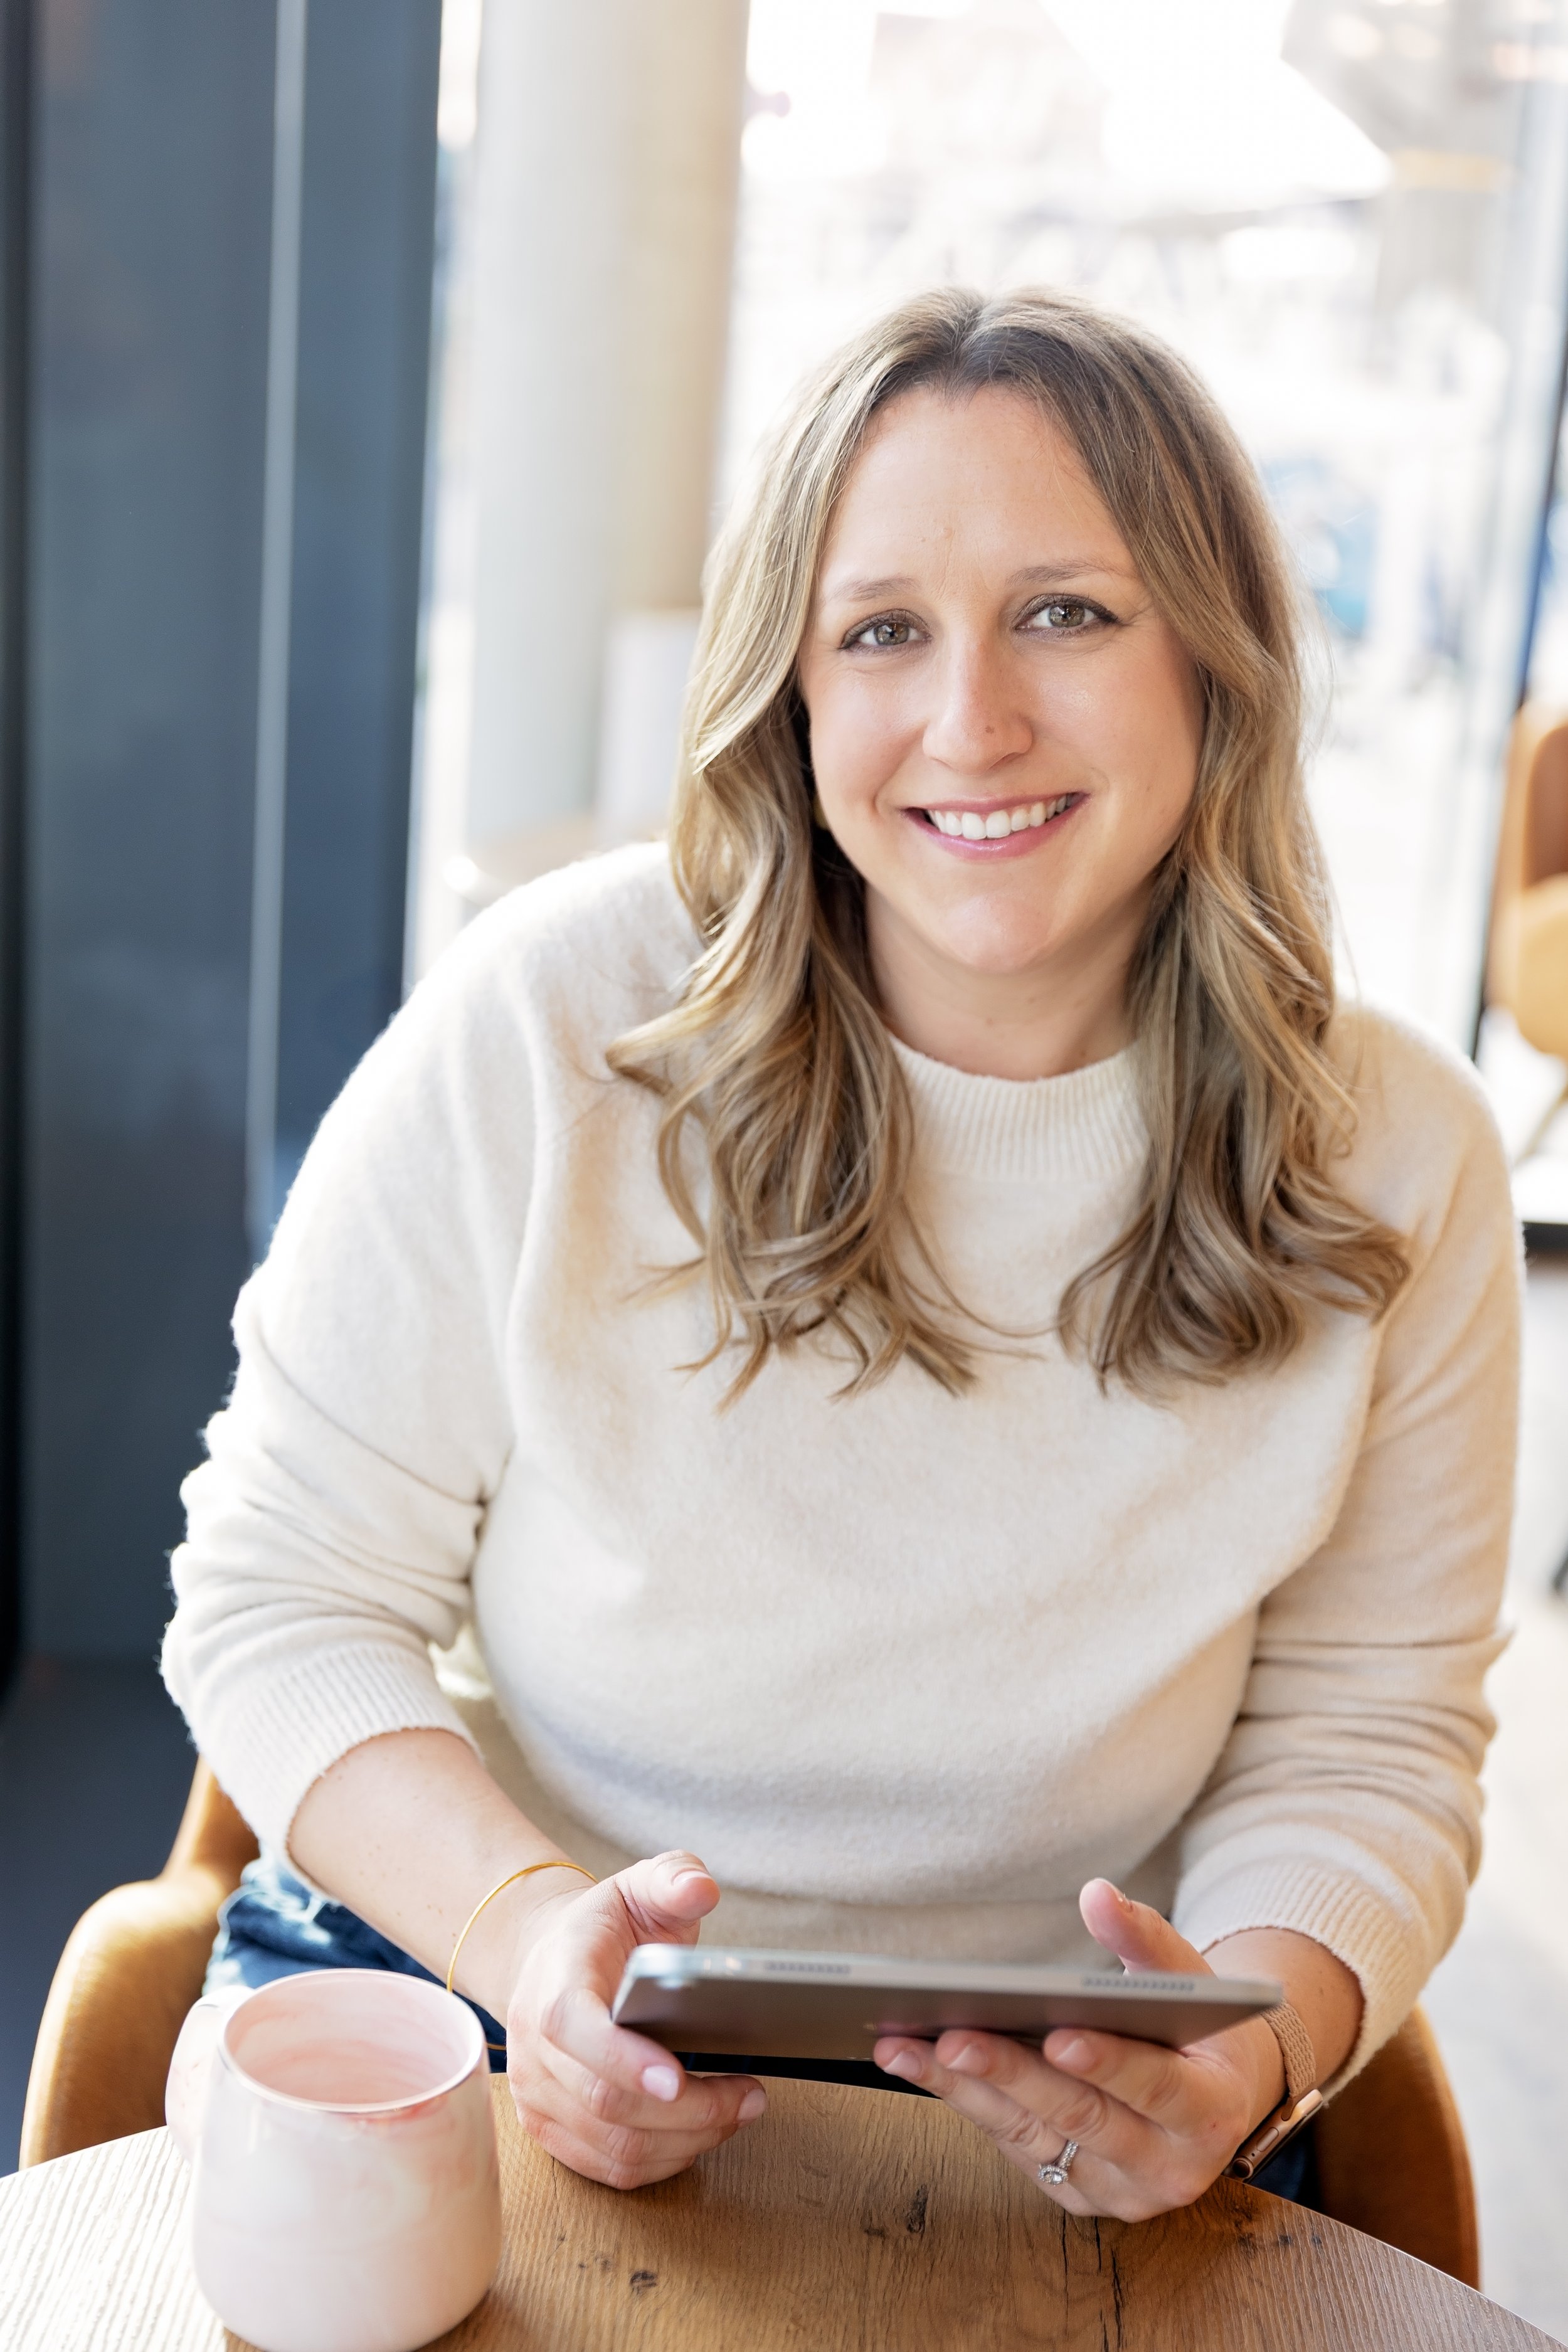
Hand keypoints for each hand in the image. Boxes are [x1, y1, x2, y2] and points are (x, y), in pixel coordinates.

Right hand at [503, 1849, 767, 2189]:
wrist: (550, 1961)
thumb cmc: (603, 1930)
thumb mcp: (638, 1887)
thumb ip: (671, 1878)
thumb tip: (700, 1889)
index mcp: (552, 1985)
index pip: (573, 2029)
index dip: (624, 2060)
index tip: (678, 2076)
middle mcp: (534, 2050)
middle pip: (605, 2103)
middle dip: (688, 2110)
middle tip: (748, 2096)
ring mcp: (537, 2097)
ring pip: (613, 2146)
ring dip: (685, 2141)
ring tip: (737, 2112)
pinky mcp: (551, 2131)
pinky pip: (609, 2168)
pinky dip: (663, 2161)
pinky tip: (700, 2134)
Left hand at [872, 1879, 1285, 2220]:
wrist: (1210, 2104)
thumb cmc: (1198, 2032)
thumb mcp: (1189, 1979)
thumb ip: (1145, 1938)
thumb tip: (1098, 1894)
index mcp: (1208, 2112)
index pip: (1155, 2087)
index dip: (1107, 2063)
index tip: (1058, 2035)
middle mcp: (1166, 2166)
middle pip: (1080, 2116)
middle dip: (1011, 2074)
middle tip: (952, 2037)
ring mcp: (1116, 2190)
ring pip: (1032, 2137)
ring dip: (964, 2090)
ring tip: (904, 2047)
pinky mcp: (1075, 2194)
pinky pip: (1016, 2147)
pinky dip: (968, 2103)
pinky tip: (923, 2066)